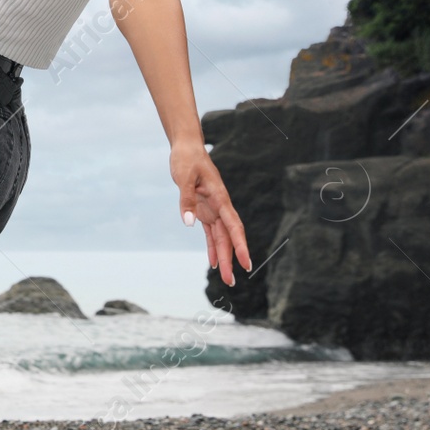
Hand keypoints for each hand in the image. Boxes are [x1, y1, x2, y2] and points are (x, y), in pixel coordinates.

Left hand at [171, 142, 251, 285]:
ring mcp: (213, 209)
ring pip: (221, 238)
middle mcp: (220, 206)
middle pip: (228, 237)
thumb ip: (187, 200)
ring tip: (226, 278)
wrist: (186, 148)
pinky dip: (212, 247)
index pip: (233, 226)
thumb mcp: (184, 177)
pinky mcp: (204, 210)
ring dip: (223, 257)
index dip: (240, 245)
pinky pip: (211, 232)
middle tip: (231, 281)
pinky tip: (213, 262)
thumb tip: (188, 224)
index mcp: (220, 198)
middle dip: (231, 259)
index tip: (246, 262)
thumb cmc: (187, 159)